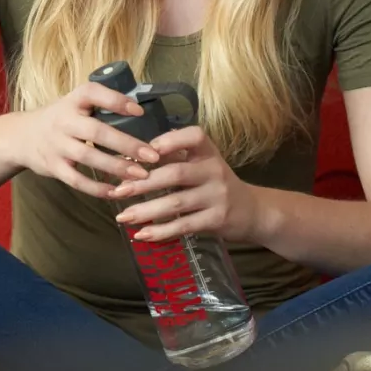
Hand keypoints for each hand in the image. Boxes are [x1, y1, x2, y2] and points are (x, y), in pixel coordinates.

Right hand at [14, 82, 158, 198]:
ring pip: (88, 157)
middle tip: (152, 155)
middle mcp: (63, 121)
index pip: (93, 94)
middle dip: (126, 144)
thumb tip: (144, 115)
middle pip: (96, 132)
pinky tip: (116, 192)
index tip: (140, 112)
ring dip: (117, 167)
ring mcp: (57, 145)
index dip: (116, 101)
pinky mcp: (53, 167)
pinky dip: (97, 188)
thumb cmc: (61, 119)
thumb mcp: (75, 105)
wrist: (22, 137)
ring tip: (141, 175)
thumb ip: (101, 107)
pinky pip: (77, 180)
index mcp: (73, 101)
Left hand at [112, 125, 262, 242]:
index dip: (170, 141)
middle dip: (143, 183)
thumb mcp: (200, 164)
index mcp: (208, 152)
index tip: (146, 150)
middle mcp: (215, 170)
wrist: (252, 212)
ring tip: (123, 216)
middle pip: (175, 174)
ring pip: (176, 203)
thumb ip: (172, 158)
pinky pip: (184, 226)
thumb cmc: (214, 184)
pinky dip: (161, 231)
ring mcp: (217, 196)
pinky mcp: (217, 219)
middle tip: (118, 191)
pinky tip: (142, 234)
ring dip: (146, 211)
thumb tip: (127, 160)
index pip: (194, 136)